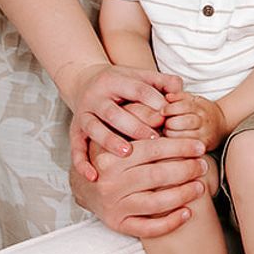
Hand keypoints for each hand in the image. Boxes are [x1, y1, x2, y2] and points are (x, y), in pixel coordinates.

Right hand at [56, 61, 180, 179]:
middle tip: (154, 138)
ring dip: (110, 141)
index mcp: (114, 81)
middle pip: (113, 112)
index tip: (168, 116)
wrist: (86, 83)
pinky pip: (75, 148)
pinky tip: (93, 176)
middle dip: (134, 125)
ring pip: (94, 128)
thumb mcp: (141, 77)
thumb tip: (179, 88)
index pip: (136, 90)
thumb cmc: (124, 85)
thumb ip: (163, 81)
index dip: (153, 101)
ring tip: (128, 153)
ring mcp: (83, 115)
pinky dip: (82, 163)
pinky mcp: (75, 131)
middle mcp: (95, 98)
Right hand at [70, 119, 210, 238]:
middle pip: (156, 175)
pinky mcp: (118, 224)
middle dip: (186, 170)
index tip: (199, 146)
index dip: (179, 147)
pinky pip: (147, 228)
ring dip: (182, 195)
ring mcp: (114, 206)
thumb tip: (165, 112)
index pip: (152, 149)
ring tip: (200, 187)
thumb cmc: (109, 157)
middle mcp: (110, 183)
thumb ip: (139, 120)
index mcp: (111, 157)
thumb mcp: (118, 135)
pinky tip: (187, 213)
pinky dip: (170, 222)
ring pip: (154, 203)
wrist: (84, 187)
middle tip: (203, 165)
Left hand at [163, 93, 224, 153]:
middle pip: (182, 122)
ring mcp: (204, 135)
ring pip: (182, 137)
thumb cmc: (204, 111)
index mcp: (200, 108)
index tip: (163, 111)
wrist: (221, 124)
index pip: (183, 106)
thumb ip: (180, 97)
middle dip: (169, 123)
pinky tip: (174, 140)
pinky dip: (177, 144)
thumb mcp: (194, 99)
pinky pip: (186, 147)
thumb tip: (168, 97)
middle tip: (165, 123)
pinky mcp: (203, 147)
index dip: (170, 108)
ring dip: (170, 135)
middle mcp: (203, 121)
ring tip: (169, 131)